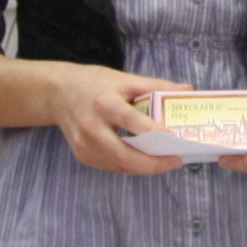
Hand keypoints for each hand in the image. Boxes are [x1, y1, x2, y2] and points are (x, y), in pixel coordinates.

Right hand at [39, 61, 191, 175]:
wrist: (58, 93)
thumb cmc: (95, 83)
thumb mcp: (125, 79)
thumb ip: (157, 86)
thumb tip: (188, 89)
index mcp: (104, 104)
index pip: (132, 122)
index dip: (154, 133)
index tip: (176, 140)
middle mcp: (91, 127)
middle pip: (124, 154)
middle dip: (153, 163)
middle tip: (176, 161)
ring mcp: (84, 145)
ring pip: (119, 165)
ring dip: (144, 168)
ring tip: (166, 162)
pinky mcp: (82, 155)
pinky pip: (111, 165)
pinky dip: (129, 165)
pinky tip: (145, 161)